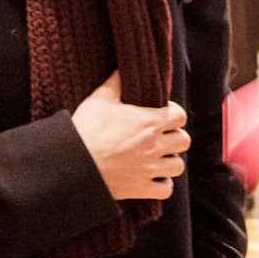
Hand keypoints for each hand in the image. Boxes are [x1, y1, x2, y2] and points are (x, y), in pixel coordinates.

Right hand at [71, 71, 189, 200]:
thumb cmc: (86, 129)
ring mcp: (150, 168)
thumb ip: (115, 83)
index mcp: (149, 122)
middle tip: (162, 137)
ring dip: (170, 161)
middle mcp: (154, 145)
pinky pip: (166, 189)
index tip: (162, 115)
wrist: (74, 164)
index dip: (174, 114)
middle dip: (175, 137)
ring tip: (158, 157)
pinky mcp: (142, 188)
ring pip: (178, 166)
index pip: (180, 116)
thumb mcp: (98, 100)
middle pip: (184, 140)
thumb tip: (122, 69)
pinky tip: (153, 177)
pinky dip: (163, 184)